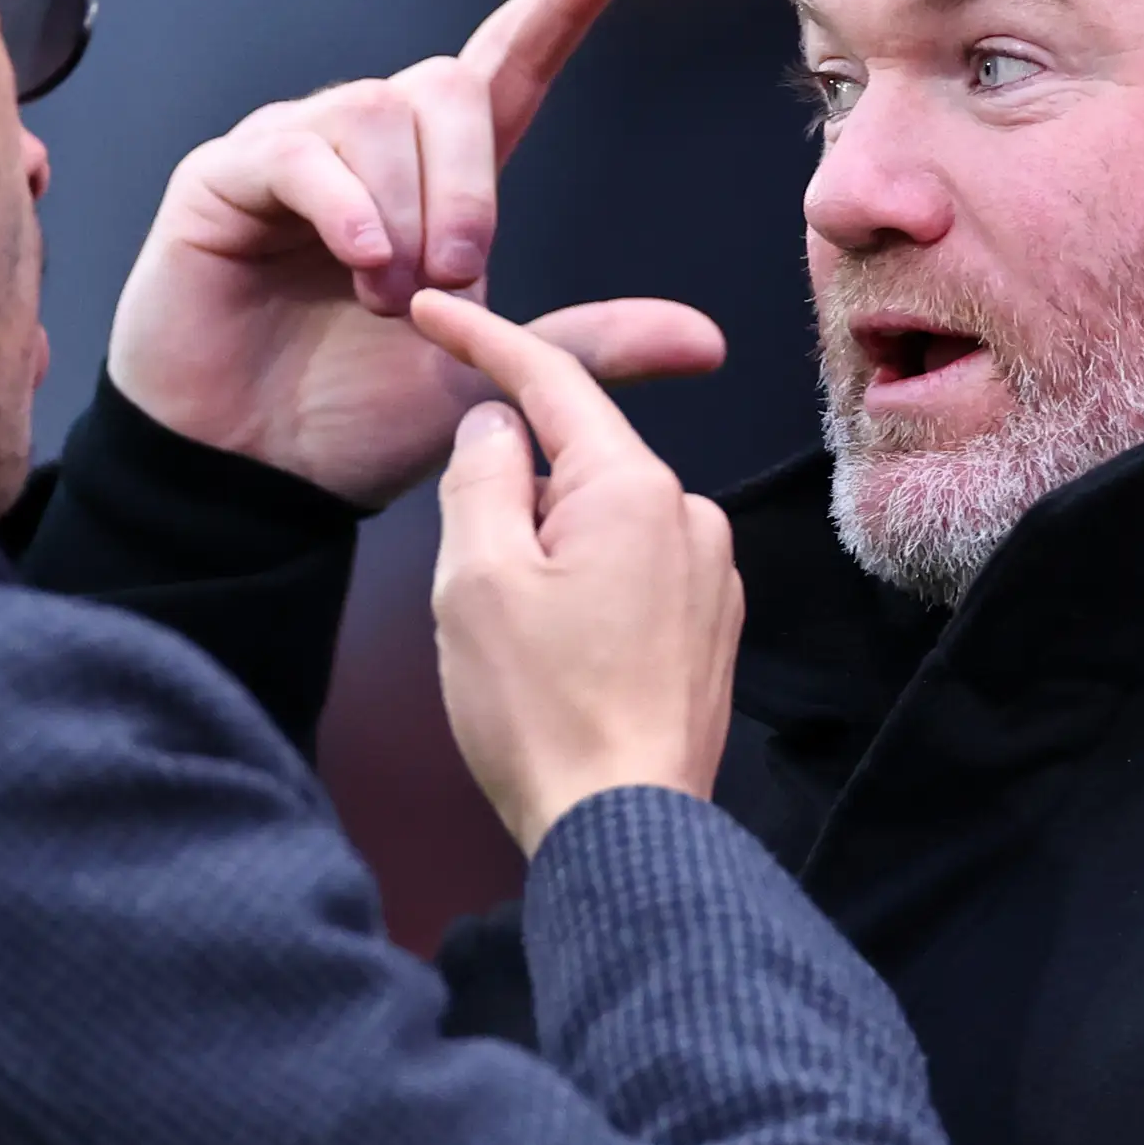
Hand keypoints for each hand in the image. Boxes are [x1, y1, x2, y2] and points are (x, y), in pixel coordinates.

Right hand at [106, 0, 726, 507]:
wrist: (252, 475)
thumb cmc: (355, 425)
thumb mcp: (489, 380)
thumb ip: (589, 346)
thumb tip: (711, 342)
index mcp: (437, 182)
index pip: (503, 72)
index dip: (551, 14)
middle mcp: (368, 148)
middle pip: (445, 87)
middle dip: (471, 182)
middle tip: (459, 277)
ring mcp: (294, 153)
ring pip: (376, 112)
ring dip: (402, 211)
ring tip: (385, 298)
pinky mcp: (223, 177)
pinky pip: (299, 150)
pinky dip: (344, 203)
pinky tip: (358, 257)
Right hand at [415, 290, 741, 853]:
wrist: (625, 830)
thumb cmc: (544, 716)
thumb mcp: (476, 581)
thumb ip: (479, 477)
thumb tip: (494, 424)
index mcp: (635, 489)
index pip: (552, 380)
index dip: (484, 339)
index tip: (433, 314)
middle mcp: (690, 516)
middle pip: (575, 462)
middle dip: (511, 499)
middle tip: (470, 590)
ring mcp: (710, 576)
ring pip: (599, 523)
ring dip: (545, 556)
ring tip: (516, 649)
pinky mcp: (710, 629)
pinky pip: (631, 575)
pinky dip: (582, 596)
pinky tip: (557, 665)